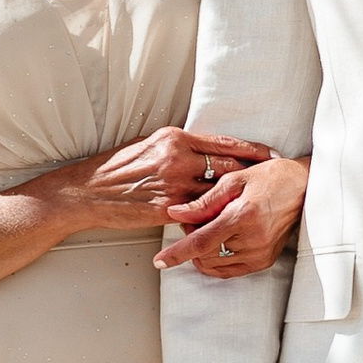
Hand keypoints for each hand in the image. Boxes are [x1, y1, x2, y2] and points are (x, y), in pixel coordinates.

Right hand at [28, 127, 269, 237]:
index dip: (252, 150)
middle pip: (228, 165)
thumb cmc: (116, 168)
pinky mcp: (165, 210)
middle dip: (254, 173)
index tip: (271, 154)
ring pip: (217, 193)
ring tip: (258, 204)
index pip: (224, 142)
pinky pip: (198, 215)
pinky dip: (213, 219)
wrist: (86, 192)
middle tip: (275, 179)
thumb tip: (203, 148)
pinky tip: (227, 223)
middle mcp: (177, 159)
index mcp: (174, 138)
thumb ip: (178, 146)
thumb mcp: (148, 145)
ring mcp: (172, 185)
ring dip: (236, 199)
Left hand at [153, 152, 310, 277]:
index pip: (201, 242)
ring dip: (203, 251)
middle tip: (194, 220)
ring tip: (210, 228)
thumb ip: (203, 201)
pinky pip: (230, 270)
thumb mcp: (234, 180)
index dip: (177, 253)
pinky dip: (217, 260)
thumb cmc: (270, 178)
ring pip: (215, 265)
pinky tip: (218, 243)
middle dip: (191, 241)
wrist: (303, 188)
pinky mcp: (264, 260)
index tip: (160, 261)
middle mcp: (252, 240)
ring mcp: (259, 253)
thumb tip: (175, 213)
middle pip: (205, 255)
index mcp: (242, 216)